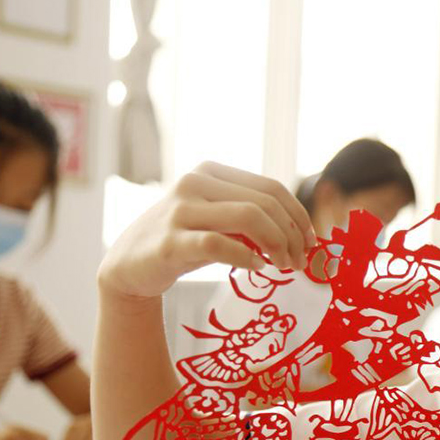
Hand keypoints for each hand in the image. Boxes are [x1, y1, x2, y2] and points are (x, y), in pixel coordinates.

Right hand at [98, 161, 315, 301]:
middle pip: (265, 203)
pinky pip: (219, 244)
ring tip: (282, 266)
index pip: (271, 188)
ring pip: (248, 217)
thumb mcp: (218, 221)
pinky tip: (257, 268)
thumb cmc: (184, 243)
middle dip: (291, 234)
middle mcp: (195, 182)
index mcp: (211, 171)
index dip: (298, 215)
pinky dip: (246, 257)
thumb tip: (300, 234)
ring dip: (276, 245)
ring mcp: (180, 210)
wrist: (129, 267)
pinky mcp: (169, 241)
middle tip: (299, 262)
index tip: (310, 242)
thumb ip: (251, 218)